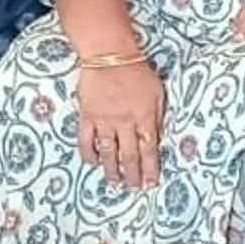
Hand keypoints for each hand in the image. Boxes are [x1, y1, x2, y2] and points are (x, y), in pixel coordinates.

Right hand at [76, 60, 165, 191]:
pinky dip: (89, 154)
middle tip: (133, 189)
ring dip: (111, 170)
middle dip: (132, 175)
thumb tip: (157, 137)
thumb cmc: (137, 70)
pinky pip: (86, 140)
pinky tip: (92, 163)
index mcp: (144, 117)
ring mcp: (104, 121)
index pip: (149, 150)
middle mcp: (125, 123)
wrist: (109, 54)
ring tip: (114, 183)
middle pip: (129, 156)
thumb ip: (158, 116)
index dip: (150, 169)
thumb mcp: (158, 91)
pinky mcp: (87, 116)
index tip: (151, 183)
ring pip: (108, 152)